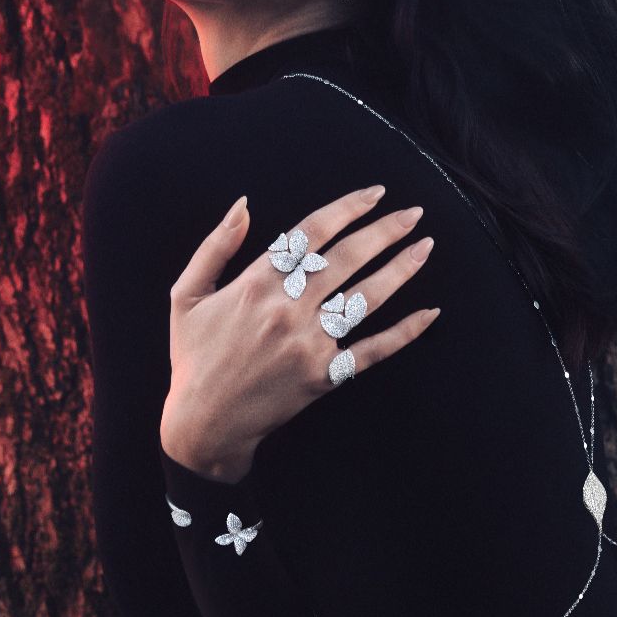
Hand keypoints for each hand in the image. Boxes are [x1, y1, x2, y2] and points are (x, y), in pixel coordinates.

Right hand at [160, 185, 439, 475]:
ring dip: (401, 269)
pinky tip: (430, 313)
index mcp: (256, 284)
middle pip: (348, 258)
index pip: (312, 233)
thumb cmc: (194, 356)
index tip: (376, 193)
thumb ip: (215, 246)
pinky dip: (404, 332)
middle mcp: (288, 309)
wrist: (203, 424)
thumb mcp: (186, 295)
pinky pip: (373, 350)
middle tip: (414, 213)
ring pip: (366, 298)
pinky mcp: (325, 375)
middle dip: (385, 231)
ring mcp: (309, 343)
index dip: (348, 208)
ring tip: (426, 246)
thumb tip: (244, 204)